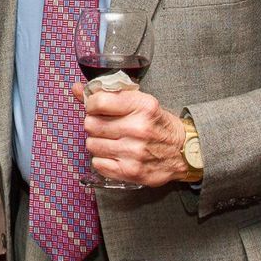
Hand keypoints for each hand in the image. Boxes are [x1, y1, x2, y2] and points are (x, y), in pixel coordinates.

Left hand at [73, 83, 188, 186]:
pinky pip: (97, 163)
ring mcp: (135, 152)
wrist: (183, 151)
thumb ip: (106, 94)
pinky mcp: (131, 171)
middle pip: (91, 124)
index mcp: (141, 106)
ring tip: (111, 141)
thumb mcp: (139, 102)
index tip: (96, 108)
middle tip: (105, 126)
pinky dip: (102, 159)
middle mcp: (138, 128)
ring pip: (91, 144)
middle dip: (94, 124)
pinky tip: (114, 155)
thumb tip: (76, 88)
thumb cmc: (156, 124)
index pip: (98, 101)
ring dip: (97, 142)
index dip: (91, 105)